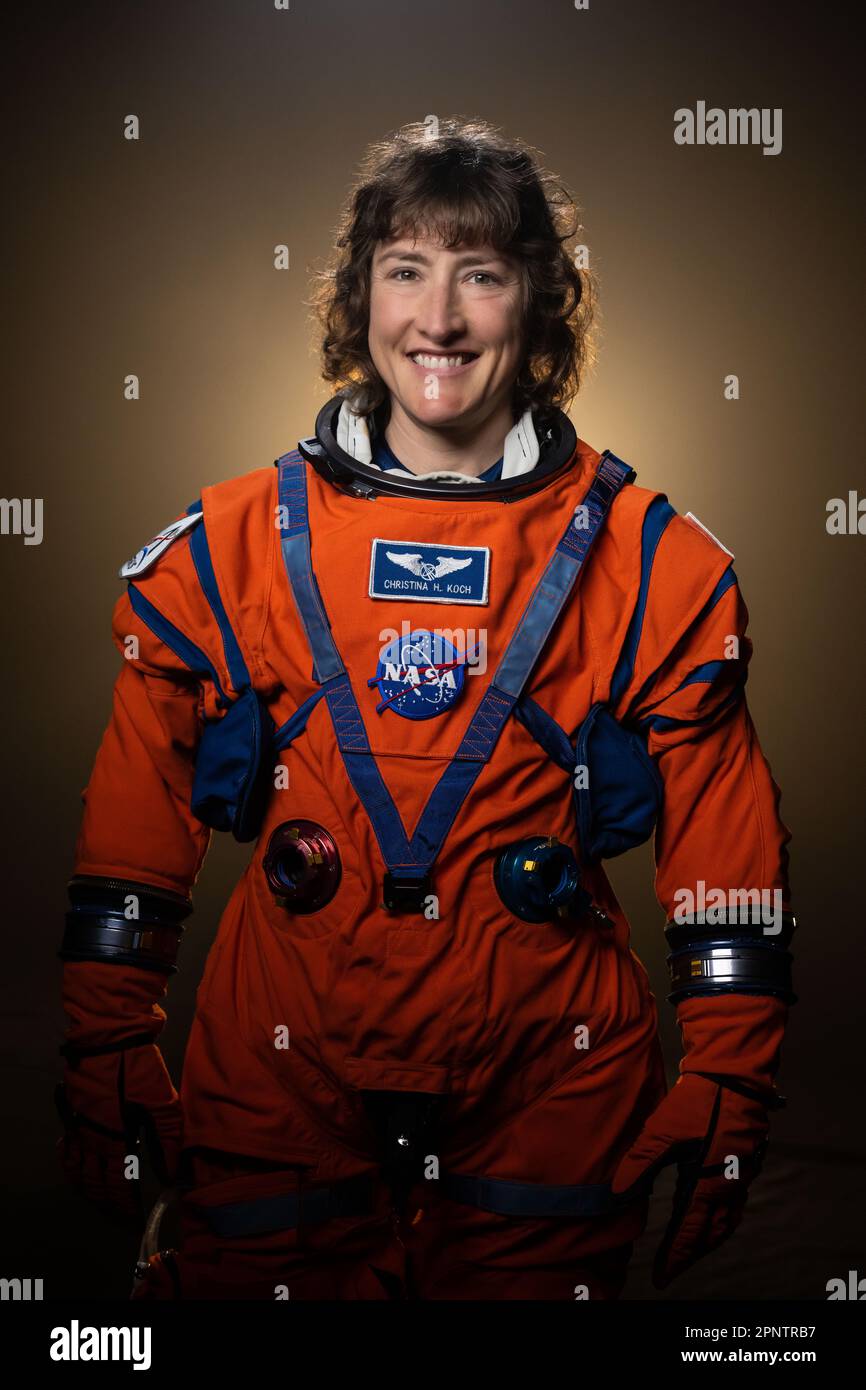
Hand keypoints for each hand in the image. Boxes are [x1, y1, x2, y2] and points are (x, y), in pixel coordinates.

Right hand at [55, 1044, 182, 1221]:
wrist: (110, 1037)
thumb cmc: (139, 1069)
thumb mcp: (162, 1104)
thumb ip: (167, 1141)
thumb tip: (170, 1175)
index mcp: (115, 1140)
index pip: (117, 1184)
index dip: (124, 1204)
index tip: (132, 1217)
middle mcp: (91, 1139)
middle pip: (93, 1182)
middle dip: (104, 1201)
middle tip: (115, 1212)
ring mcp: (78, 1126)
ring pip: (75, 1169)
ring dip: (84, 1187)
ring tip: (95, 1197)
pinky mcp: (72, 1111)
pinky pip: (67, 1146)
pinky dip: (69, 1162)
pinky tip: (76, 1163)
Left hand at [610, 1072, 769, 1288]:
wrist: (733, 1077)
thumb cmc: (697, 1104)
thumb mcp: (660, 1132)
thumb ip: (638, 1165)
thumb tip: (616, 1194)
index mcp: (707, 1185)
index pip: (688, 1233)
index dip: (675, 1257)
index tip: (662, 1277)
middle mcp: (728, 1186)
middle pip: (712, 1234)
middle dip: (693, 1253)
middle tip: (675, 1266)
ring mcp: (741, 1175)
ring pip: (728, 1220)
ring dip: (710, 1238)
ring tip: (693, 1246)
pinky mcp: (746, 1161)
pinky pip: (736, 1201)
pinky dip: (723, 1216)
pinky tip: (713, 1208)